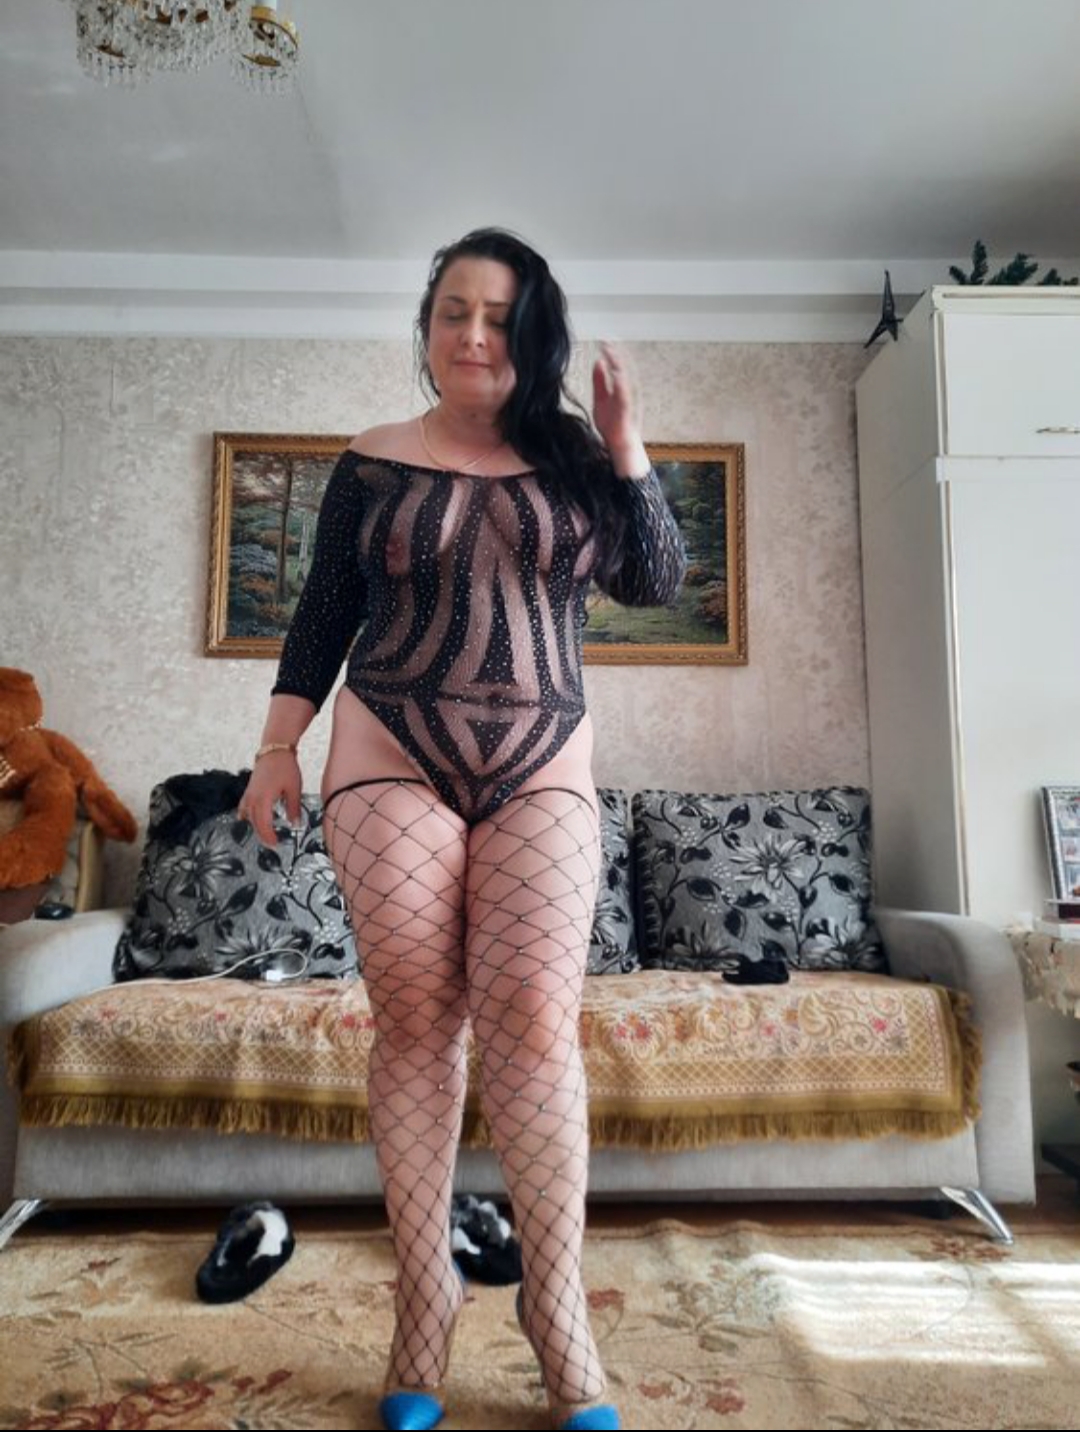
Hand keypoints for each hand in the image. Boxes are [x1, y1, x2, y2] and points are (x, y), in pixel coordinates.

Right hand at [238, 750, 300, 846]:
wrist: (275, 749)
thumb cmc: (285, 767)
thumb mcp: (294, 789)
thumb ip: (294, 808)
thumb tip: (295, 824)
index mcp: (263, 799)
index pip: (264, 824)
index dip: (269, 836)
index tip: (275, 844)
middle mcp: (253, 798)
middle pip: (255, 823)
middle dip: (262, 835)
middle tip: (271, 843)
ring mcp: (249, 794)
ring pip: (248, 816)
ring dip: (255, 827)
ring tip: (264, 835)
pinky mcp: (249, 790)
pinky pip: (244, 807)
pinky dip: (246, 815)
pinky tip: (247, 820)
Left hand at [591, 342, 647, 475]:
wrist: (618, 444)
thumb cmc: (611, 425)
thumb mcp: (600, 399)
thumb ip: (599, 381)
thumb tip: (597, 362)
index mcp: (619, 388)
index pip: (615, 366)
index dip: (611, 353)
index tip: (604, 341)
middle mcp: (625, 390)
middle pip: (622, 367)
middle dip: (615, 353)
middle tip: (607, 339)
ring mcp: (627, 399)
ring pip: (624, 377)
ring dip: (618, 364)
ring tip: (610, 351)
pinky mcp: (626, 408)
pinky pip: (624, 392)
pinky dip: (620, 381)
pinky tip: (615, 371)